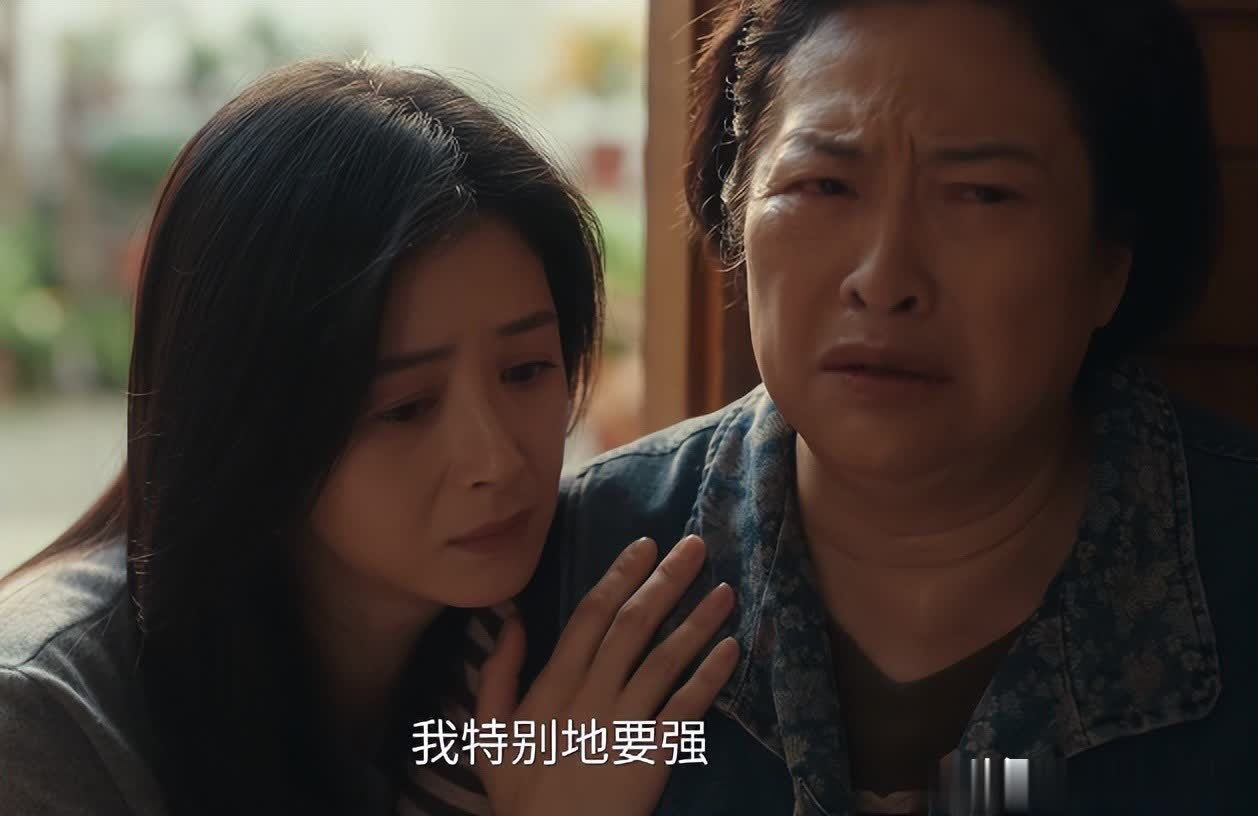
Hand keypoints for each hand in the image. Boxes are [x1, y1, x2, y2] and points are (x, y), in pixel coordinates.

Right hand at [475, 534, 737, 815]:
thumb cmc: (521, 792)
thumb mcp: (488, 732)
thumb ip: (497, 674)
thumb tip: (512, 620)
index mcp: (554, 683)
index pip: (591, 614)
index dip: (621, 575)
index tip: (647, 545)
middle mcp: (592, 694)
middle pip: (634, 624)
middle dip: (667, 580)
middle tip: (696, 545)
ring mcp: (624, 724)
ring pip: (665, 659)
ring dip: (698, 622)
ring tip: (725, 590)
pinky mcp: (652, 755)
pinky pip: (686, 709)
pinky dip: (710, 677)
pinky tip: (732, 649)